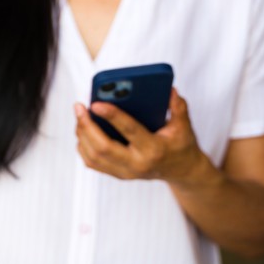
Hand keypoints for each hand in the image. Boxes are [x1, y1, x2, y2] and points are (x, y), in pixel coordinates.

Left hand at [73, 88, 214, 187]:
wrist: (181, 171)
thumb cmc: (181, 144)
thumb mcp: (184, 126)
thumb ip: (178, 107)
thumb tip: (169, 89)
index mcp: (154, 149)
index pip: (130, 131)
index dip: (112, 116)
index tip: (96, 103)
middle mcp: (137, 164)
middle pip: (103, 148)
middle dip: (87, 126)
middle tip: (79, 106)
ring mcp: (125, 172)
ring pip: (93, 156)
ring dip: (82, 134)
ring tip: (79, 114)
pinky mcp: (117, 175)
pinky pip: (92, 162)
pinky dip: (83, 145)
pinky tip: (82, 129)